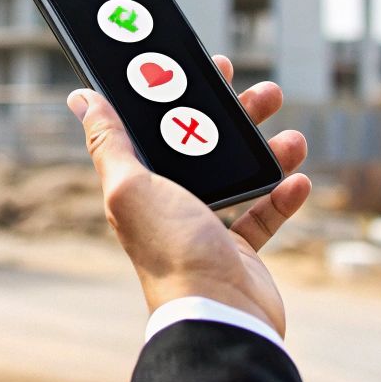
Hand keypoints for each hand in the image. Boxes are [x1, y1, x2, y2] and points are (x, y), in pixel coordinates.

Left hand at [69, 55, 310, 334]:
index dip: (180, 94)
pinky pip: (264, 215)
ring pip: (241, 176)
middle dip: (235, 116)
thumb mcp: (131, 186)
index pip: (159, 127)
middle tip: (263, 92)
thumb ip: (108, 142)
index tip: (207, 66)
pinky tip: (300, 180)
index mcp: (141, 185)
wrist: (216, 315)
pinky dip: (283, 197)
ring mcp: (206, 228)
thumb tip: (80, 98)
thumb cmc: (171, 250)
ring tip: (293, 138)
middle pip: (205, 146)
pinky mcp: (239, 253)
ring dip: (268, 153)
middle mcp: (171, 204)